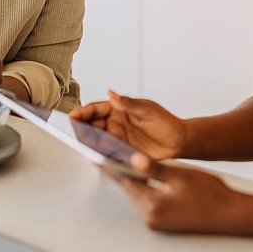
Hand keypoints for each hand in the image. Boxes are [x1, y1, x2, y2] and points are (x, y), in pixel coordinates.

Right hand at [69, 90, 185, 160]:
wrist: (179, 143)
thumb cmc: (166, 123)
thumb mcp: (148, 110)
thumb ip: (129, 104)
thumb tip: (111, 94)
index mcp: (118, 109)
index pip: (95, 109)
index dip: (83, 112)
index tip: (73, 116)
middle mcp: (115, 123)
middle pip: (92, 125)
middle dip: (81, 129)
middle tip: (75, 134)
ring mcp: (117, 138)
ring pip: (97, 140)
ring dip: (89, 143)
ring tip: (84, 147)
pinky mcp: (122, 152)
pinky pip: (107, 153)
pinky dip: (100, 155)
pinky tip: (97, 157)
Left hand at [108, 157, 243, 233]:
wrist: (232, 215)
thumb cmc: (209, 194)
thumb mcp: (180, 176)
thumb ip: (154, 168)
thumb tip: (132, 159)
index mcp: (151, 205)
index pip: (124, 180)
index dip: (109, 163)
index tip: (95, 152)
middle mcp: (149, 217)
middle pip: (128, 188)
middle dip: (118, 170)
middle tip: (104, 152)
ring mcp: (156, 223)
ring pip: (137, 194)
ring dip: (131, 179)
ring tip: (120, 160)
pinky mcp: (163, 223)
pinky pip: (147, 201)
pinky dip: (143, 188)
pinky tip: (142, 176)